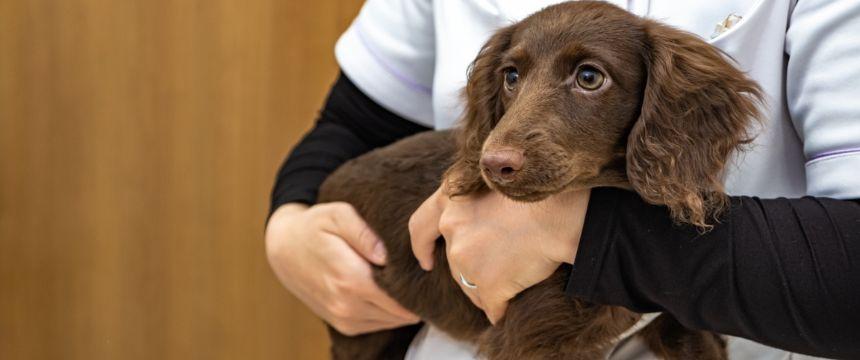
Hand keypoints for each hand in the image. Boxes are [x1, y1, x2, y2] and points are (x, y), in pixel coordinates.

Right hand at [266, 202, 419, 335]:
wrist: (284, 249)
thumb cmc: (315, 226)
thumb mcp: (338, 215)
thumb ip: (364, 233)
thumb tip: (385, 255)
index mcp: (350, 279)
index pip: (399, 297)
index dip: (417, 287)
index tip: (425, 270)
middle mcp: (346, 305)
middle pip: (400, 312)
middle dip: (414, 297)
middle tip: (421, 275)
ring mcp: (344, 318)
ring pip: (392, 321)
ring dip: (403, 306)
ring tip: (407, 282)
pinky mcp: (344, 325)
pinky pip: (379, 324)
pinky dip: (389, 312)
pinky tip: (390, 291)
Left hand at [409, 187, 588, 323]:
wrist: (559, 214)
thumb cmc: (538, 196)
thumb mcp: (493, 189)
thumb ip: (472, 208)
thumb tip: (476, 236)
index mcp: (451, 202)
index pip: (420, 226)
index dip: (422, 246)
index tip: (426, 261)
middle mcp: (452, 229)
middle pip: (455, 264)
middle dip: (473, 271)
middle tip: (499, 267)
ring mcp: (466, 258)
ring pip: (472, 287)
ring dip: (489, 289)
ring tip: (514, 279)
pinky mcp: (487, 284)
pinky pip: (492, 307)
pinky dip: (502, 308)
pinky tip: (513, 305)